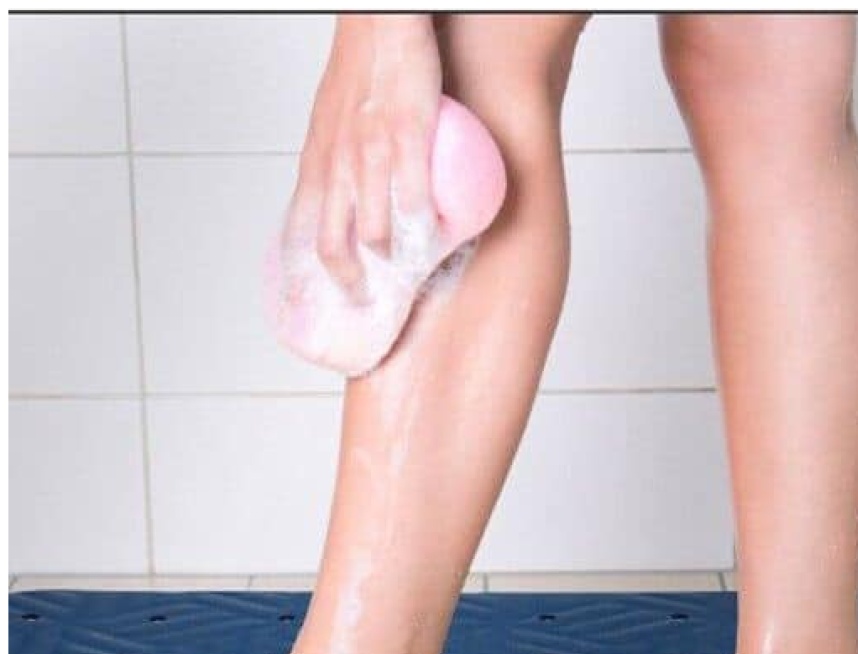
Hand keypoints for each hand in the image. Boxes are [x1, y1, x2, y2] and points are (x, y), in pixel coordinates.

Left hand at [298, 15, 441, 299]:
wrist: (379, 23)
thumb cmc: (358, 71)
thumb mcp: (328, 125)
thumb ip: (333, 165)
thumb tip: (343, 202)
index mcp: (316, 163)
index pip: (299, 232)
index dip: (305, 273)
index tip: (317, 297)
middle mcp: (336, 164)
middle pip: (333, 246)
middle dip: (350, 284)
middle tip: (365, 299)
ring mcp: (369, 154)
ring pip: (374, 232)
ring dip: (391, 261)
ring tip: (408, 266)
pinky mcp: (406, 138)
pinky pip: (414, 199)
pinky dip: (425, 228)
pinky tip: (436, 235)